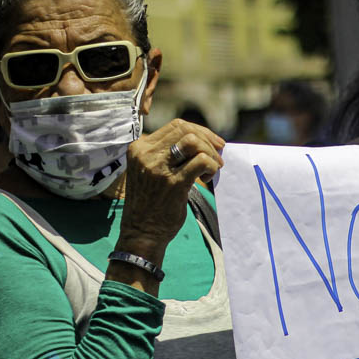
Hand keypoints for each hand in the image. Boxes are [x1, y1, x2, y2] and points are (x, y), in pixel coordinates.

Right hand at [118, 119, 225, 253]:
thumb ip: (168, 153)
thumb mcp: (150, 169)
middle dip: (208, 140)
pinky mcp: (173, 183)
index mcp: (140, 148)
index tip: (213, 143)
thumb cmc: (151, 202)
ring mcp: (159, 168)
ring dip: (210, 153)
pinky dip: (211, 166)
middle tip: (218, 156)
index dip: (200, 131)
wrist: (141, 232)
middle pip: (186, 130)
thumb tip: (203, 140)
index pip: (176, 125)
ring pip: (193, 142)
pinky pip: (201, 161)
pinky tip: (207, 178)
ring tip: (211, 168)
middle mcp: (146, 154)